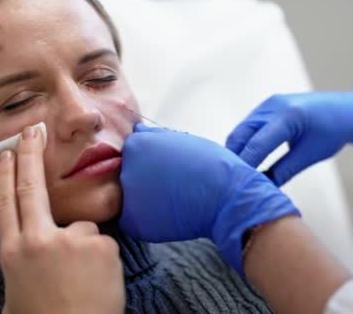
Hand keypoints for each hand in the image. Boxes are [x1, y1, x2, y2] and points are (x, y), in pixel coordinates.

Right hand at [0, 126, 123, 313]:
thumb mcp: (18, 295)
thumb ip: (23, 266)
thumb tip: (27, 255)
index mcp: (14, 253)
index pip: (5, 203)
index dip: (3, 176)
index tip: (4, 153)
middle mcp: (39, 240)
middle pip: (32, 188)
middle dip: (29, 154)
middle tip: (32, 130)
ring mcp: (71, 239)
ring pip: (81, 228)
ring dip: (84, 248)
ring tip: (84, 280)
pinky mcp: (101, 244)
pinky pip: (103, 244)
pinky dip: (103, 260)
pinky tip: (99, 282)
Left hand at [119, 124, 299, 273]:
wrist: (226, 198)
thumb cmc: (210, 166)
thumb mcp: (182, 140)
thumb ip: (155, 136)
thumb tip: (138, 131)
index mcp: (136, 145)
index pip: (131, 152)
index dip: (149, 161)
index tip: (166, 168)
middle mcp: (126, 168)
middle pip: (127, 173)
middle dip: (143, 178)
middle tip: (169, 185)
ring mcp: (128, 197)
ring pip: (127, 198)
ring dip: (142, 200)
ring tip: (169, 200)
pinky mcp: (133, 222)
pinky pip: (132, 220)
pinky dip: (145, 220)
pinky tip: (166, 215)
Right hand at [225, 90, 352, 185]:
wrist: (347, 111)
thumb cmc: (333, 132)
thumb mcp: (309, 155)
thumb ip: (284, 170)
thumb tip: (263, 186)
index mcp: (289, 116)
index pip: (257, 143)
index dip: (245, 163)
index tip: (235, 182)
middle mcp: (274, 105)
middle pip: (242, 134)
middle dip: (234, 156)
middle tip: (227, 178)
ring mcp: (269, 103)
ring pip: (242, 129)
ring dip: (236, 149)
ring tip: (233, 170)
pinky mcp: (267, 105)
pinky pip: (248, 125)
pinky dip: (243, 141)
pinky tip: (243, 157)